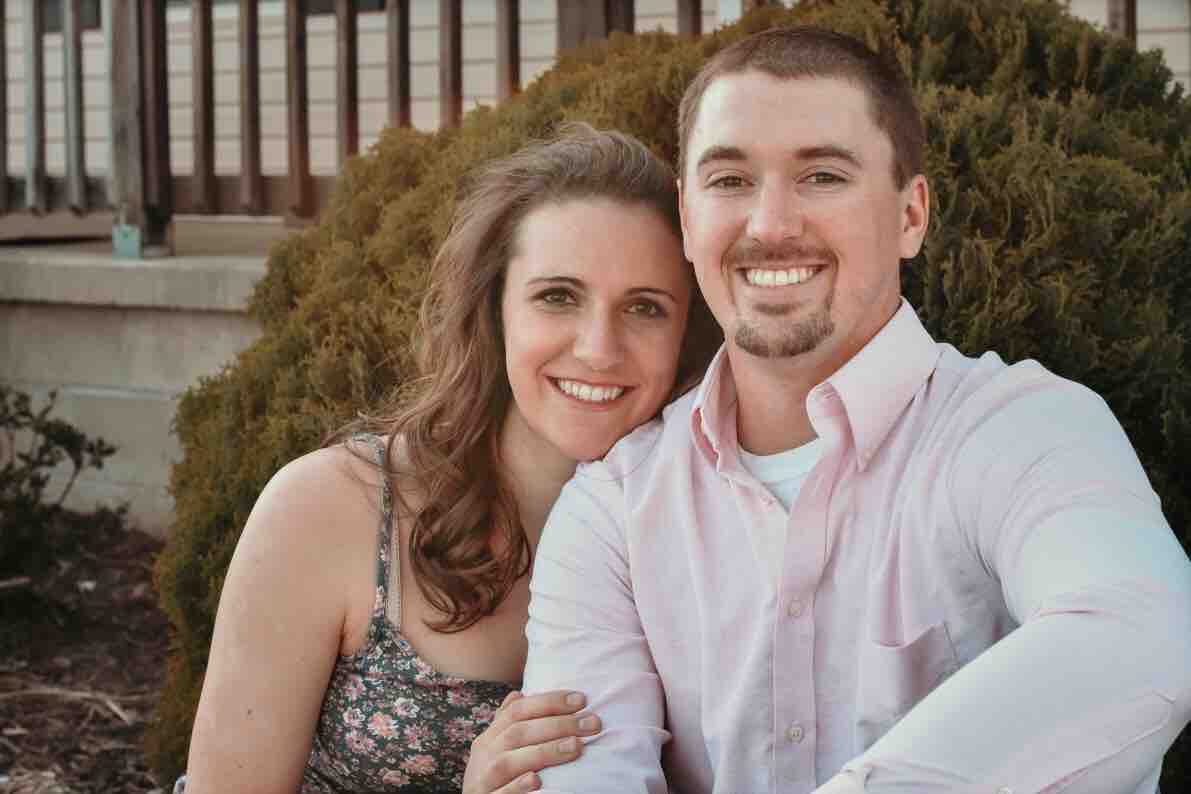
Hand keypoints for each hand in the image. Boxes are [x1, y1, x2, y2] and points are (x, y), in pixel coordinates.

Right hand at [462, 690, 601, 793]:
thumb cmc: (492, 774)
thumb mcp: (495, 747)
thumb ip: (507, 723)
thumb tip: (518, 693)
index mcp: (489, 737)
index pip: (518, 711)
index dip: (548, 702)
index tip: (581, 699)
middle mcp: (484, 755)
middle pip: (518, 733)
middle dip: (557, 725)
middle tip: (592, 723)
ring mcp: (483, 779)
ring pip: (509, 762)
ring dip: (544, 752)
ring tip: (576, 746)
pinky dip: (517, 787)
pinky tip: (537, 781)